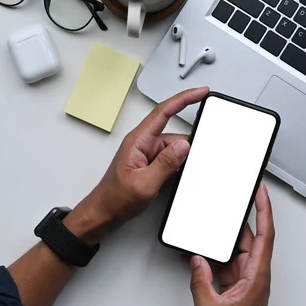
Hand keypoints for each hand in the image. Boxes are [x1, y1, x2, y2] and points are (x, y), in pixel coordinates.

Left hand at [64, 87, 209, 244]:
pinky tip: (173, 180)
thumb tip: (184, 145)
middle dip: (187, 147)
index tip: (201, 92)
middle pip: (174, 135)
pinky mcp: (151, 164)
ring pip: (175, 150)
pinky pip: (170, 160)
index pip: (164, 112)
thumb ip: (166, 163)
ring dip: (180, 162)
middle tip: (195, 159)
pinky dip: (177, 168)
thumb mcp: (144, 183)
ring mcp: (147, 154)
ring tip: (172, 179)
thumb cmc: (115, 198)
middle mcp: (143, 143)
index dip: (184, 98)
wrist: (104, 213)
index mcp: (138, 140)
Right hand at [190, 185, 274, 305]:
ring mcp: (246, 277)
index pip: (266, 234)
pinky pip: (225, 263)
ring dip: (220, 241)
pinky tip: (199, 258)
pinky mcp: (237, 283)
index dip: (264, 209)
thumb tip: (197, 262)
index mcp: (257, 274)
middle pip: (248, 237)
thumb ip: (201, 283)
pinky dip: (213, 258)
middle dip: (237, 219)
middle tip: (232, 199)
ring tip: (206, 231)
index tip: (262, 191)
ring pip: (235, 249)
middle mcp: (255, 272)